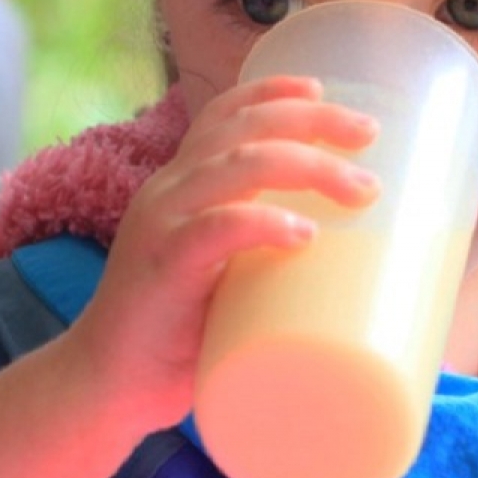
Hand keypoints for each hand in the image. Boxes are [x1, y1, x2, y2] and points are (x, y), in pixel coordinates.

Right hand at [58, 76, 379, 439]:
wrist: (109, 387)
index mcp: (181, 185)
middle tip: (369, 134)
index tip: (324, 90)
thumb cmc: (181, 335)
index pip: (223, 115)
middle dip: (312, 122)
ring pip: (238, 167)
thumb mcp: (226, 276)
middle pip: (244, 129)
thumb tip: (357, 260)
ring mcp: (163, 225)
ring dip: (308, 167)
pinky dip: (263, 223)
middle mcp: (169, 191)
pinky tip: (303, 232)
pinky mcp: (164, 268)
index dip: (272, 91)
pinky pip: (215, 229)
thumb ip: (266, 256)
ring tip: (360, 189)